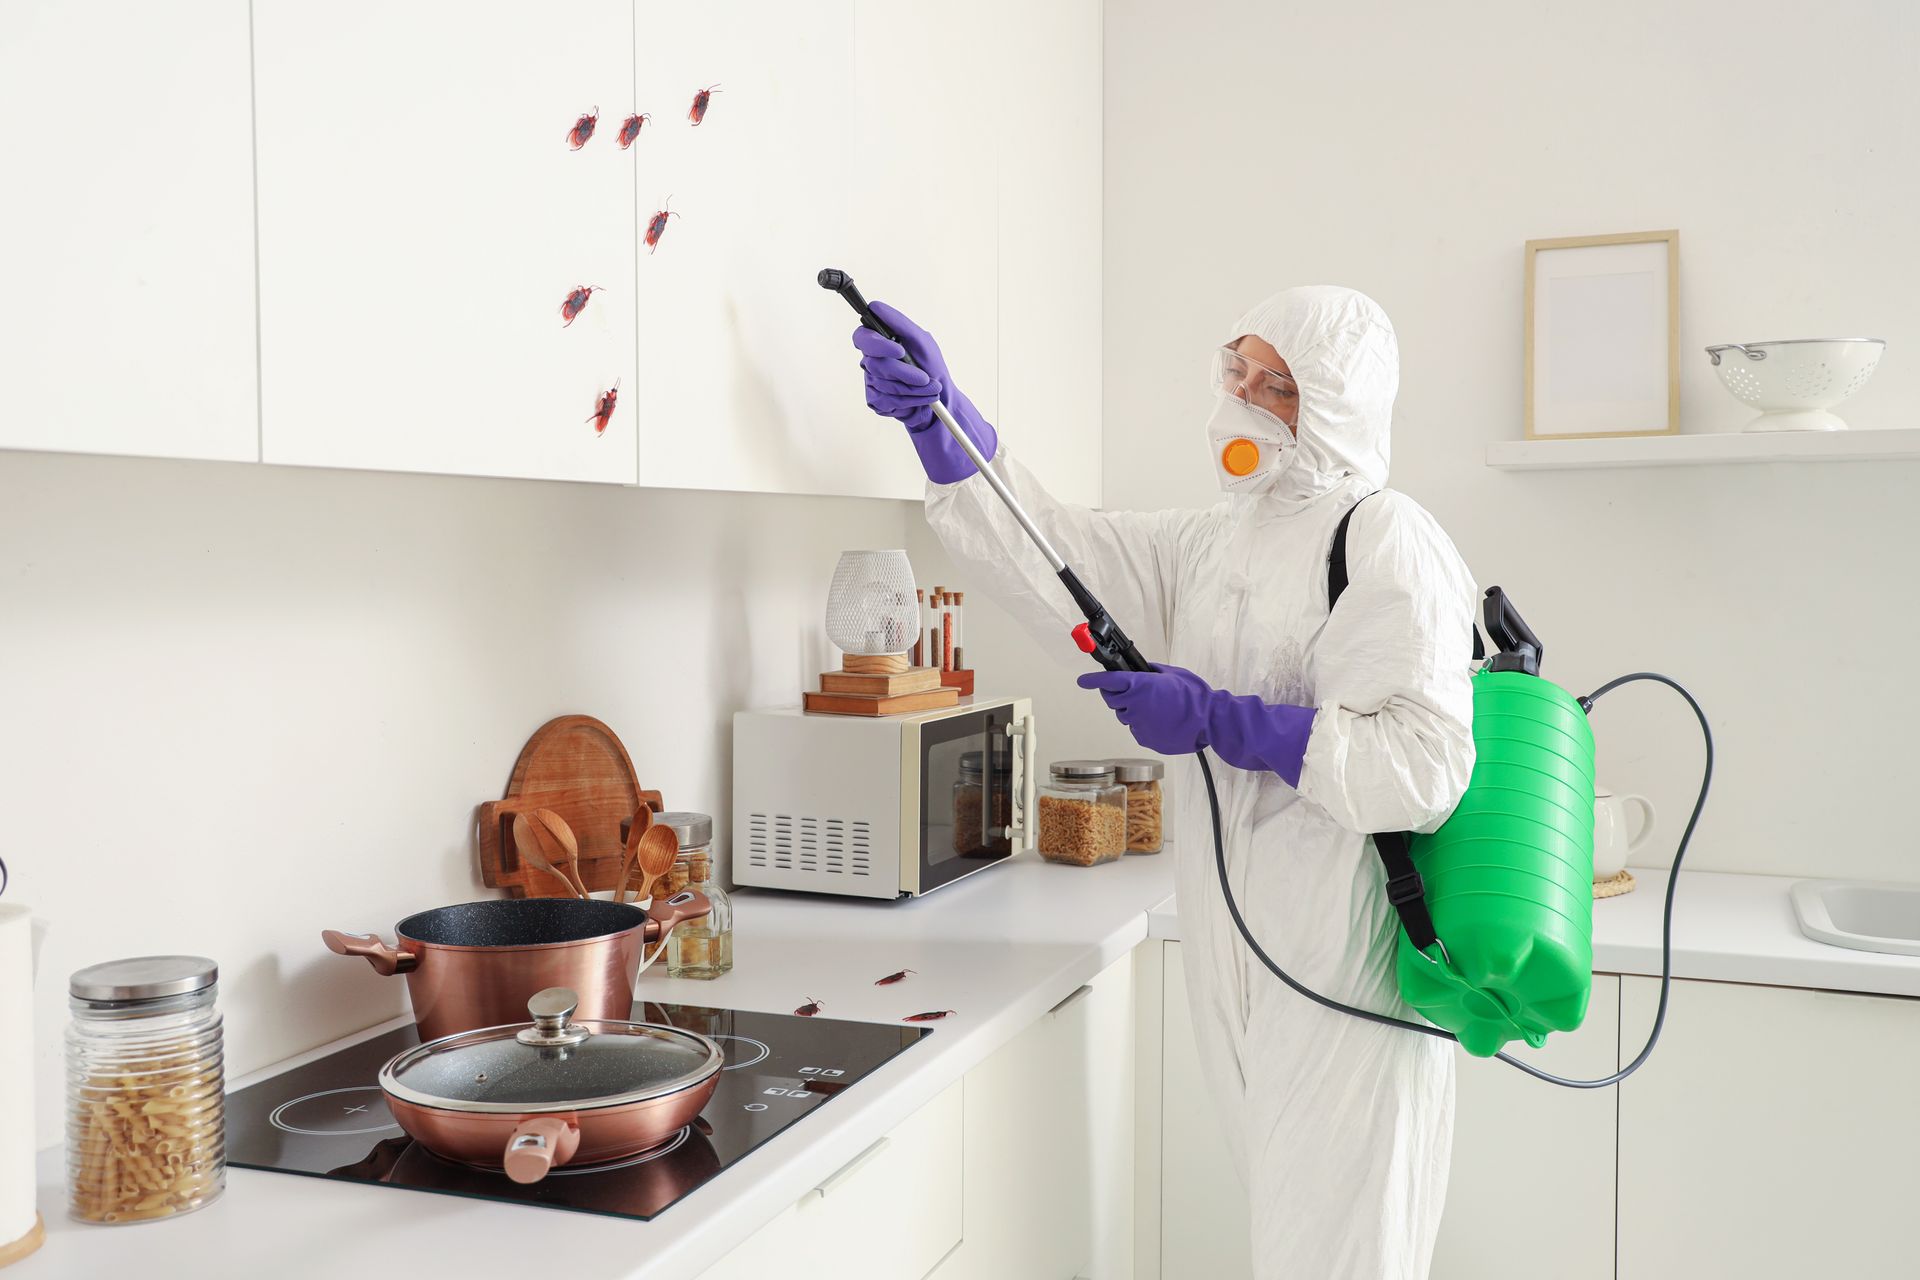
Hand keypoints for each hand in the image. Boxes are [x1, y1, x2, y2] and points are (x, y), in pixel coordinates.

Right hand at [850, 301, 997, 483]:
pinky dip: (910, 400)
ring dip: (913, 388)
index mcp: (880, 343)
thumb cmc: (932, 366)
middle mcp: (872, 361)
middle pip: (875, 364)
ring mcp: (872, 382)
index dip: (877, 345)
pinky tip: (920, 398)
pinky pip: (888, 400)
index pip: (862, 337)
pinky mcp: (877, 401)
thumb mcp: (921, 340)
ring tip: (930, 388)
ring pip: (884, 384)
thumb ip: (899, 322)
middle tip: (924, 377)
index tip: (899, 351)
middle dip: (905, 372)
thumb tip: (875, 307)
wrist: (942, 398)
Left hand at [1077, 664, 1317, 785]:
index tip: (1083, 680)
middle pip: (1112, 700)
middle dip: (1117, 694)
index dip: (1092, 679)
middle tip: (1133, 691)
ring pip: (1125, 716)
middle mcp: (1134, 706)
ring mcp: (1138, 725)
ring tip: (1157, 708)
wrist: (1210, 722)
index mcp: (1140, 686)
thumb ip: (1151, 672)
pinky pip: (1137, 730)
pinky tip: (1161, 721)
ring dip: (1133, 710)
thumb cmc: (1194, 695)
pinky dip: (1144, 724)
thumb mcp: (1172, 674)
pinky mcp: (1145, 740)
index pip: (1108, 681)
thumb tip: (1140, 672)